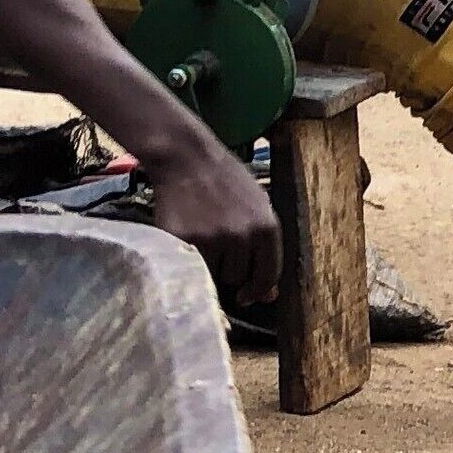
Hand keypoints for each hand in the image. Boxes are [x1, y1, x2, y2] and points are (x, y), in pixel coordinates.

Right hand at [146, 132, 282, 308]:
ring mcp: (212, 239)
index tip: (247, 295)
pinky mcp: (184, 240)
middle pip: (238, 278)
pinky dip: (187, 258)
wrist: (186, 157)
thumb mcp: (259, 206)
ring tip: (202, 236)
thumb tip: (269, 295)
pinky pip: (189, 266)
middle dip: (230, 269)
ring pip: (214, 275)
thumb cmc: (225, 180)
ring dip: (209, 265)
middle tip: (217, 244)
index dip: (258, 290)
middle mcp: (242, 236)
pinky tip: (187, 236)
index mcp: (266, 228)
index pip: (268, 275)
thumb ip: (266, 248)